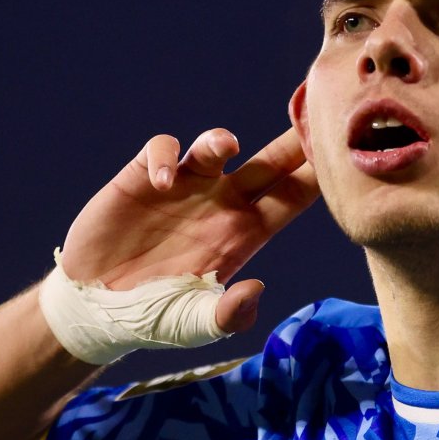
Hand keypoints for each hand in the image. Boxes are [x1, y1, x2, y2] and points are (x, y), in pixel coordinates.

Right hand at [57, 126, 318, 333]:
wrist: (99, 308)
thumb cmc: (154, 317)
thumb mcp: (196, 325)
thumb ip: (228, 315)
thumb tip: (258, 288)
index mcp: (245, 233)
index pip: (292, 197)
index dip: (316, 175)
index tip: (339, 155)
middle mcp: (221, 203)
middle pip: (268, 162)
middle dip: (291, 140)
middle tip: (311, 114)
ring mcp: (185, 187)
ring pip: (214, 145)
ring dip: (221, 139)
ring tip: (224, 146)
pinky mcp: (143, 178)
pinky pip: (162, 150)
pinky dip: (164, 157)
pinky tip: (161, 181)